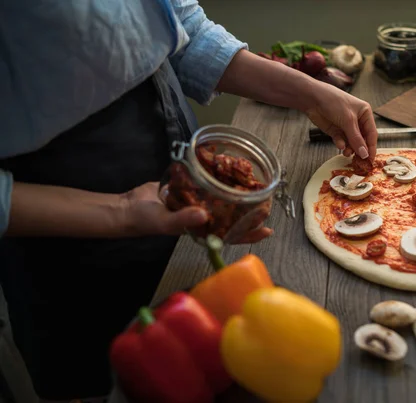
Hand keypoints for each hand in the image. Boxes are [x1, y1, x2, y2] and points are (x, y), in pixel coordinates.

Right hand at [121, 182, 271, 243]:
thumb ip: (182, 219)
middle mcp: (204, 217)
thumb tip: (203, 216)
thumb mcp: (164, 221)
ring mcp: (199, 202)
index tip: (268, 229)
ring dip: (238, 193)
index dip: (250, 233)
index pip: (231, 234)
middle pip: (233, 216)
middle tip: (268, 201)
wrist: (128, 206)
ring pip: (223, 200)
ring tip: (255, 183)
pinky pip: (209, 184)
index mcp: (202, 229)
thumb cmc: (145, 219)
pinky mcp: (191, 188)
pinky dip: (219, 178)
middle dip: (250, 211)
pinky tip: (230, 168)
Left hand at [304, 82, 377, 159]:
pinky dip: (341, 144)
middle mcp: (357, 120)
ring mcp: (346, 126)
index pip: (372, 133)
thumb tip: (365, 154)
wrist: (313, 99)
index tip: (370, 160)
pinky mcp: (336, 130)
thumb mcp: (348, 121)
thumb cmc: (334, 102)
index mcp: (365, 113)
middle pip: (362, 139)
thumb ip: (356, 139)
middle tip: (357, 160)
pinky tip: (339, 144)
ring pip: (351, 142)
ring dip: (350, 148)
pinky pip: (341, 140)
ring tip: (346, 153)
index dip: (371, 147)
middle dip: (359, 149)